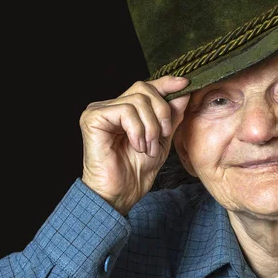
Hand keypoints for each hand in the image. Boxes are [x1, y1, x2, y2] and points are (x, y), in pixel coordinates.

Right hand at [80, 76, 189, 214]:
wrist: (121, 193)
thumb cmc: (137, 170)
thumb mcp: (163, 139)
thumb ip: (172, 115)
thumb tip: (183, 92)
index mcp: (126, 109)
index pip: (147, 87)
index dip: (166, 84)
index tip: (185, 84)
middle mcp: (111, 106)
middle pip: (144, 89)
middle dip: (162, 112)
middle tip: (164, 135)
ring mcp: (100, 110)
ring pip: (137, 101)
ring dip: (151, 127)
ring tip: (149, 147)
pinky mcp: (92, 118)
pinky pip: (125, 111)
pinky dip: (137, 130)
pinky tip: (137, 146)